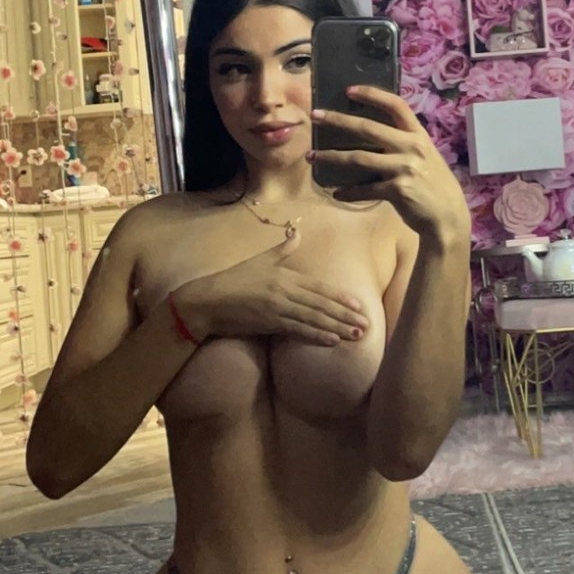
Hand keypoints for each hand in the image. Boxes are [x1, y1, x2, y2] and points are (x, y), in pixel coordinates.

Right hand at [172, 235, 369, 346]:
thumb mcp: (258, 261)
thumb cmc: (232, 280)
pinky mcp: (268, 322)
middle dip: (346, 315)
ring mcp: (277, 306)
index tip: (359, 306)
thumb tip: (296, 232)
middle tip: (367, 326)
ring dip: (337, 327)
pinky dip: (316, 336)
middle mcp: (285, 290)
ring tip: (356, 335)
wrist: (206, 300)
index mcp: (284, 275)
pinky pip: (297, 330)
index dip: (341, 298)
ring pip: (314, 318)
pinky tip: (332, 341)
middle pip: (322, 304)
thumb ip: (281, 250)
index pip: (319, 287)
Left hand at [311, 87, 470, 244]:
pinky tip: (337, 193)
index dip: (372, 94)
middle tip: (315, 115)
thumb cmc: (434, 184)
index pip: (396, 105)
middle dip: (337, 120)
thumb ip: (404, 144)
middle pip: (367, 128)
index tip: (349, 90)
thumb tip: (372, 137)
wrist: (448, 215)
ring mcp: (404, 168)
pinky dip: (348, 192)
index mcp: (418, 135)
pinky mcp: (397, 190)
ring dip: (331, 157)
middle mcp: (411, 147)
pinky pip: (365, 189)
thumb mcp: (426, 156)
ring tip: (312, 156)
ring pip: (358, 158)